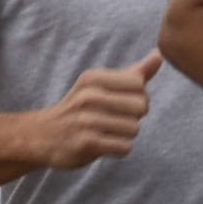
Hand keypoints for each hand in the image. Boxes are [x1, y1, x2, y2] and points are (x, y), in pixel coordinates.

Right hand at [34, 55, 158, 170]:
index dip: (138, 96)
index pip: (139, 84)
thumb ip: (133, 72)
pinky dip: (119, 148)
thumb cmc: (79, 108)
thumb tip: (159, 55)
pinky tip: (105, 144)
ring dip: (126, 134)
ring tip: (107, 132)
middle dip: (134, 116)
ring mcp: (87, 121)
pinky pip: (124, 147)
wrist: (42, 136)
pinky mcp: (87, 144)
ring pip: (134, 128)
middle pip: (141, 106)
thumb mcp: (100, 85)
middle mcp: (88, 96)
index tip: (122, 103)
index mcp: (93, 78)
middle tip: (115, 120)